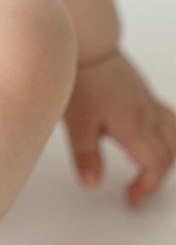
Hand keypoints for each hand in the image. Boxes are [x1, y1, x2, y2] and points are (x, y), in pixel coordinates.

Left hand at [64, 50, 175, 205]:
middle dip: (157, 177)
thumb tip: (93, 185)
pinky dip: (168, 136)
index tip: (130, 199)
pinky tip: (150, 140)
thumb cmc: (80, 82)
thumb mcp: (78, 124)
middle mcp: (148, 114)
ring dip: (169, 156)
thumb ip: (86, 156)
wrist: (86, 46)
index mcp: (134, 125)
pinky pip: (169, 119)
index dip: (148, 186)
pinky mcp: (143, 94)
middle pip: (170, 152)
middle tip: (135, 191)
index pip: (155, 163)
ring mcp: (148, 102)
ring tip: (150, 170)